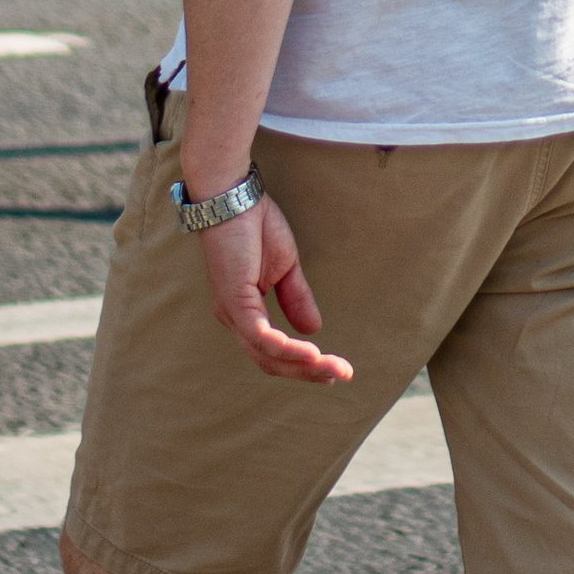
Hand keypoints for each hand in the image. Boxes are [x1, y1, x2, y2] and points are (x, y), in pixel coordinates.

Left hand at [191, 185, 353, 382]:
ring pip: (268, 355)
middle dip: (308, 372)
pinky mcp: (235, 303)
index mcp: (244, 313)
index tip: (333, 369)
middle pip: (271, 362)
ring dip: (303, 366)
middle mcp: (234, 320)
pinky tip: (311, 353)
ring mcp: (232, 314)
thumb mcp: (285, 267)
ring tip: (333, 368)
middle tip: (341, 375)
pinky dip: (287, 349)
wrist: (234, 197)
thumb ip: (296, 298)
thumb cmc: (254, 225)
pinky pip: (261, 337)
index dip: (302, 365)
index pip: (273, 352)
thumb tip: (314, 329)